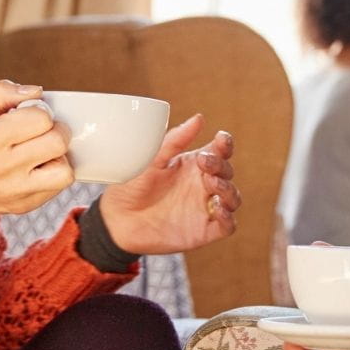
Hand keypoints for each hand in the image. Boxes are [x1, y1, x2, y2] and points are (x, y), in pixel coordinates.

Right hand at [0, 81, 74, 222]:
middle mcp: (4, 167)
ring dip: (59, 157)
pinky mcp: (26, 205)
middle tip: (43, 131)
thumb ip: (4, 94)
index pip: (40, 119)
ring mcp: (16, 191)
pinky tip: (36, 168)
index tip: (29, 115)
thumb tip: (38, 92)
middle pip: (57, 142)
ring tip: (42, 152)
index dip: (40, 112)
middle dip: (56, 130)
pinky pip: (58, 187)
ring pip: (65, 171)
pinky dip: (53, 173)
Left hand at [98, 114, 241, 254]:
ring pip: (233, 197)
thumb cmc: (132, 187)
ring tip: (212, 183)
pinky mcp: (203, 231)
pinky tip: (217, 208)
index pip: (219, 151)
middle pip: (227, 172)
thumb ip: (175, 141)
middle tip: (204, 163)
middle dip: (221, 165)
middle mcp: (202, 185)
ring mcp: (204, 208)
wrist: (117, 221)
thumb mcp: (151, 160)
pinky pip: (227, 226)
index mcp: (193, 165)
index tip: (221, 139)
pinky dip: (228, 217)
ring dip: (228, 189)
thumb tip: (199, 119)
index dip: (225, 144)